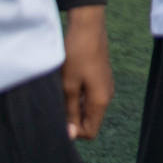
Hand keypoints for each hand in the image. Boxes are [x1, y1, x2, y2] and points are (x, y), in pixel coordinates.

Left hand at [61, 5, 112, 140]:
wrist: (88, 27)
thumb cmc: (77, 55)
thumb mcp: (68, 86)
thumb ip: (70, 112)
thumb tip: (71, 135)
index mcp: (101, 100)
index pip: (90, 131)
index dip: (73, 131)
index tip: (58, 119)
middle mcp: (107, 95)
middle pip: (89, 120)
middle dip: (72, 119)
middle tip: (55, 104)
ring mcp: (105, 86)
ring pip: (88, 108)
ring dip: (73, 106)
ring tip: (60, 92)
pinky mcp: (100, 78)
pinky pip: (89, 96)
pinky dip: (77, 96)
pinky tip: (66, 83)